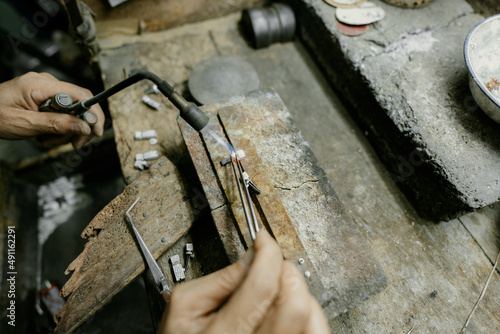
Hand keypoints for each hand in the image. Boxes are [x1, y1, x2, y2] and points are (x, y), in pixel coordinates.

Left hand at [0, 72, 104, 148]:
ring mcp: (45, 89)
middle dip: (78, 127)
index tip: (96, 131)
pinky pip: (61, 112)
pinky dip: (58, 126)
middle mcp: (46, 83)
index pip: (80, 94)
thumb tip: (84, 126)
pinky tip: (45, 135)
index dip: (93, 113)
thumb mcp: (25, 124)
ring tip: (48, 140)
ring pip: (71, 111)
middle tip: (74, 145)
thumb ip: (56, 124)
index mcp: (40, 85)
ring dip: (65, 130)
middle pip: (79, 104)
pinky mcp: (43, 97)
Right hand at [158, 231, 329, 333]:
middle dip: (286, 271)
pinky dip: (309, 311)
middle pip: (294, 304)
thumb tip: (251, 257)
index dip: (268, 254)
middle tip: (272, 264)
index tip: (264, 241)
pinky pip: (315, 331)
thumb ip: (217, 280)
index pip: (262, 286)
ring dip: (298, 291)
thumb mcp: (185, 306)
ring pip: (310, 317)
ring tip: (278, 288)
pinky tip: (290, 306)